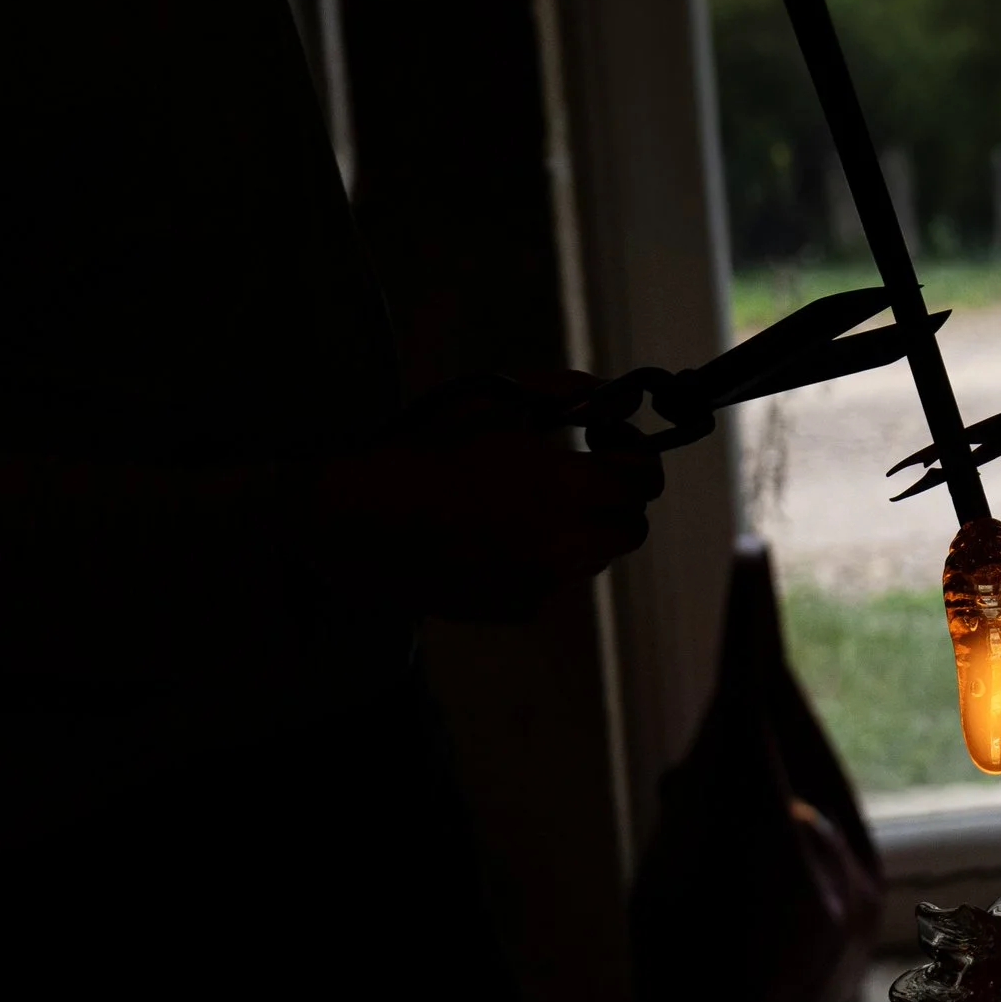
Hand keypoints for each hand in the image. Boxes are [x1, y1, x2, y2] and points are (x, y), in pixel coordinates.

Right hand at [297, 371, 665, 621]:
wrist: (356, 525)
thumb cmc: (424, 452)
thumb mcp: (494, 402)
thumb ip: (569, 392)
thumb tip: (622, 398)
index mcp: (559, 487)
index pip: (644, 479)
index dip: (633, 450)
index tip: (604, 434)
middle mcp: (561, 544)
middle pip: (634, 524)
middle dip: (618, 492)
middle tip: (586, 466)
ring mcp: (543, 583)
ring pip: (601, 553)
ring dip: (589, 524)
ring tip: (539, 499)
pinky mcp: (521, 608)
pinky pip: (562, 577)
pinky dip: (552, 553)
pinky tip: (504, 533)